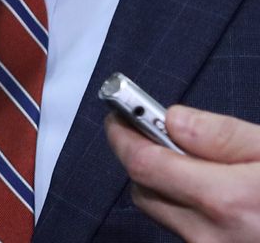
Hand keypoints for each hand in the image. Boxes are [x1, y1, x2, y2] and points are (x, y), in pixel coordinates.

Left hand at [107, 104, 259, 240]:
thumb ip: (225, 136)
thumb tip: (174, 120)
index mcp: (226, 200)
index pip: (142, 163)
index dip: (123, 134)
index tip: (119, 114)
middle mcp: (210, 235)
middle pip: (143, 190)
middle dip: (145, 158)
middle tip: (164, 135)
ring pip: (162, 212)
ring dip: (168, 185)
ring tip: (204, 166)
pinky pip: (186, 227)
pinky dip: (189, 207)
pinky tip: (219, 194)